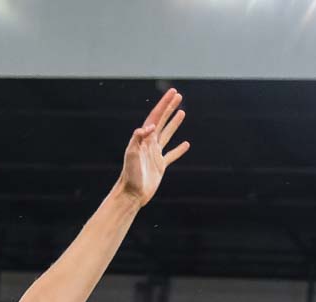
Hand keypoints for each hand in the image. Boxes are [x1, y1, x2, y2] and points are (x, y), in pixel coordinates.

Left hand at [118, 87, 189, 207]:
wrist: (131, 195)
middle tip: (178, 96)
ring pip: (167, 135)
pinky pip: (171, 155)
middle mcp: (149, 145)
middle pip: (161, 122)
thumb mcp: (131, 155)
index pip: (155, 117)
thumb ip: (138, 138)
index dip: (164, 104)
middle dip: (169, 108)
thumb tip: (150, 126)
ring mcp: (155, 155)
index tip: (173, 93)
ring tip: (182, 112)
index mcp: (143, 139)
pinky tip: (186, 144)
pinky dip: (179, 150)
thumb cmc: (129, 176)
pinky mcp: (160, 166)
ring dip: (174, 123)